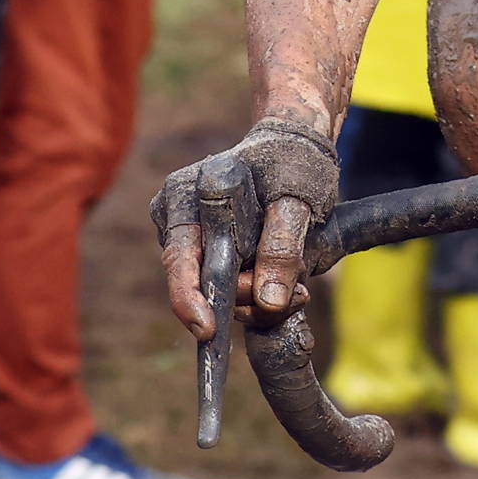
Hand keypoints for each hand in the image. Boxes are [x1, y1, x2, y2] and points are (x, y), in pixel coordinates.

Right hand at [157, 116, 341, 337]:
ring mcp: (185, 233)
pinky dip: (252, 290)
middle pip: (196, 280)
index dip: (190, 297)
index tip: (209, 329)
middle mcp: (177, 212)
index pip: (181, 256)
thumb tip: (268, 301)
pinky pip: (222, 286)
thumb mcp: (300, 198)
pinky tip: (281, 279)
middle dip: (241, 299)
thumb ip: (283, 245)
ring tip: (297, 286)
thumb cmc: (294, 164)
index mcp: (191, 191)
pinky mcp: (200, 251)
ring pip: (212, 289)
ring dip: (253, 296)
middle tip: (295, 296)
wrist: (291, 149)